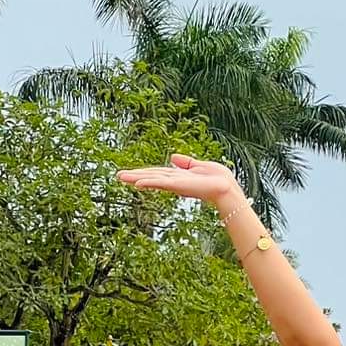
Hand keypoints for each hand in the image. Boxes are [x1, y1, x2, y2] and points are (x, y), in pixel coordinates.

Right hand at [117, 154, 239, 206]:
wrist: (227, 189)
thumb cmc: (219, 179)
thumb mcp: (201, 165)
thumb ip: (186, 162)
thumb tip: (172, 157)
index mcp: (179, 176)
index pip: (158, 173)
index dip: (144, 172)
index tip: (130, 173)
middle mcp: (175, 181)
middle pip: (151, 176)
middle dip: (134, 176)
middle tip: (118, 176)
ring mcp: (176, 184)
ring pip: (153, 179)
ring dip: (137, 178)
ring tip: (121, 177)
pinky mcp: (179, 186)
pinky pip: (162, 183)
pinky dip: (150, 183)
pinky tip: (138, 183)